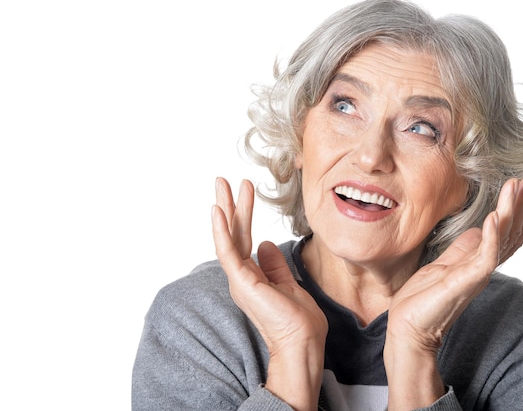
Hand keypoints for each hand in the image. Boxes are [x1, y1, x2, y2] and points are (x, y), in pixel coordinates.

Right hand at [211, 177, 326, 410]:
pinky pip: (228, 252)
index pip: (244, 238)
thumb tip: (267, 244)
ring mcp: (240, 279)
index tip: (244, 191)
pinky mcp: (242, 282)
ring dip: (224, 209)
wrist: (303, 342)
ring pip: (228, 237)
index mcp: (252, 277)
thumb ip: (275, 266)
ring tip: (221, 184)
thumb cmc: (299, 321)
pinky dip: (222, 231)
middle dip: (228, 205)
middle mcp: (242, 276)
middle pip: (232, 234)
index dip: (243, 214)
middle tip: (222, 180)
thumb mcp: (288, 284)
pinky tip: (219, 211)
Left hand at [384, 174, 522, 408]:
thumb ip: (462, 249)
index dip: (520, 213)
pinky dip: (492, 236)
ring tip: (517, 187)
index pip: (506, 234)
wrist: (408, 327)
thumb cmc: (423, 300)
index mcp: (477, 262)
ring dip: (511, 211)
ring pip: (503, 239)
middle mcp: (482, 267)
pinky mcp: (467, 281)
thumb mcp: (444, 265)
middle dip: (522, 203)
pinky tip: (495, 217)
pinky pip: (486, 256)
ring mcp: (476, 274)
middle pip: (511, 232)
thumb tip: (477, 230)